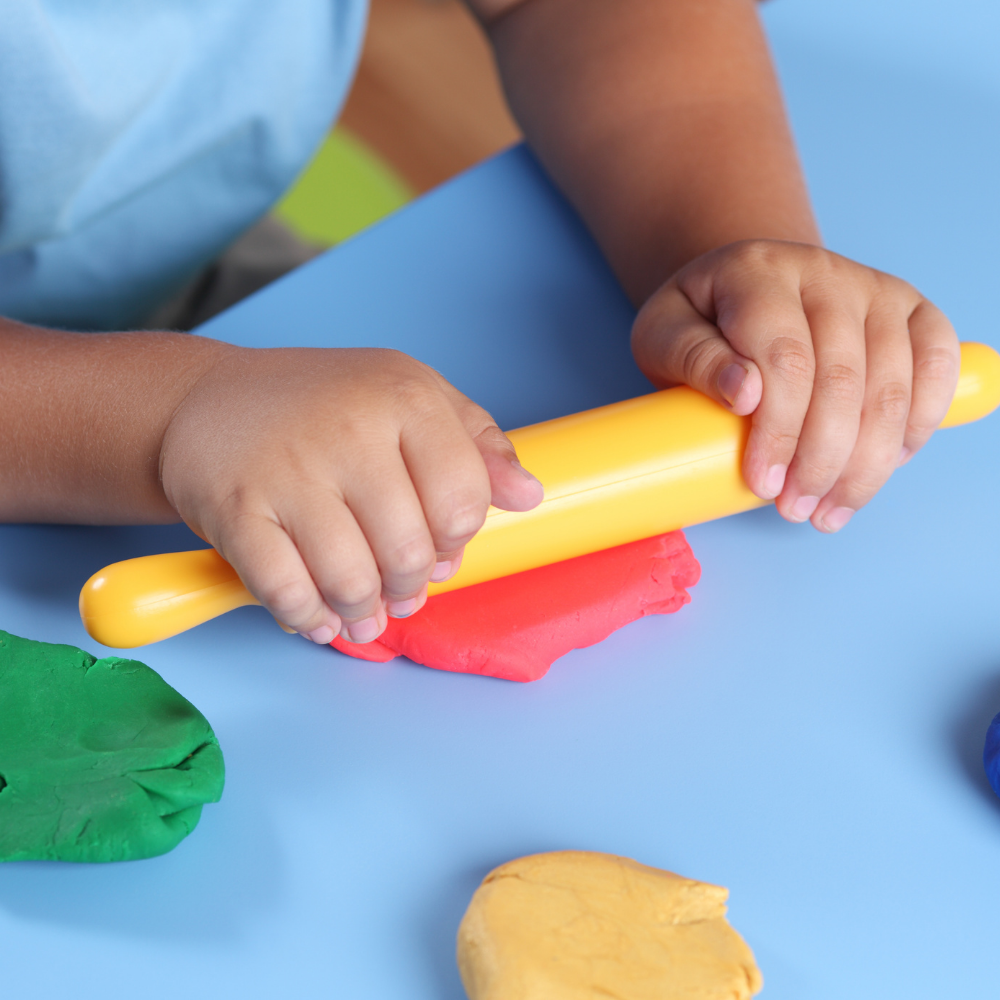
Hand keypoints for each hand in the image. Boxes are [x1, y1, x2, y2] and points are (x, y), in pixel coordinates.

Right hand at [159, 347, 542, 643]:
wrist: (211, 400)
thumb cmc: (326, 405)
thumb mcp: (411, 398)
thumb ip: (476, 445)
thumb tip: (528, 495)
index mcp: (405, 398)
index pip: (463, 500)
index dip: (457, 542)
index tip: (440, 550)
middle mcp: (350, 428)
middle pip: (410, 551)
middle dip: (410, 589)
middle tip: (399, 592)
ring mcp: (289, 469)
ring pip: (352, 580)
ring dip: (362, 614)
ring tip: (361, 613)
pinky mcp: (235, 507)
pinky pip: (286, 590)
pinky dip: (308, 618)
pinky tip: (317, 617)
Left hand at [631, 240, 959, 531]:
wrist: (744, 288)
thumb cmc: (700, 322)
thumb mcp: (663, 335)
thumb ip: (693, 358)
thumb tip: (744, 393)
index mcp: (757, 271)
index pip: (784, 357)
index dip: (778, 430)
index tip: (762, 484)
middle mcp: (823, 271)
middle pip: (842, 379)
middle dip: (821, 460)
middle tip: (794, 509)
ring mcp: (874, 288)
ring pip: (891, 385)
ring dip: (867, 462)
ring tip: (831, 509)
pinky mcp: (910, 309)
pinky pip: (937, 366)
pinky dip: (920, 422)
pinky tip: (887, 463)